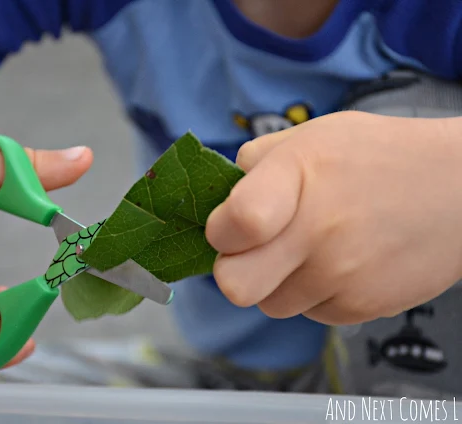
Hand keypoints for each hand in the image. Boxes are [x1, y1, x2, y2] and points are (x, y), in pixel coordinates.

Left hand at [206, 111, 461, 325]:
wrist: (460, 190)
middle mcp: (318, 231)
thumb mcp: (315, 135)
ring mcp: (341, 275)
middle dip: (235, 270)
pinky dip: (314, 293)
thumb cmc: (380, 157)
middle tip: (255, 251)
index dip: (220, 231)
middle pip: (235, 286)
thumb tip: (219, 200)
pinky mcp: (362, 308)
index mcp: (298, 176)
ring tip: (312, 249)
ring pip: (270, 304)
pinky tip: (341, 263)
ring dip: (279, 282)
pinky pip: (309, 313)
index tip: (229, 226)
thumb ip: (257, 162)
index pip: (232, 226)